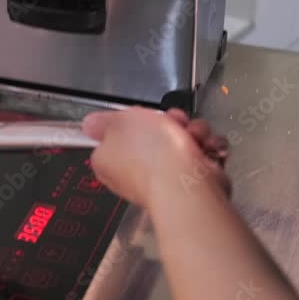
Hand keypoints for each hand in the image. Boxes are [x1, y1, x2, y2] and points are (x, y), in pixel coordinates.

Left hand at [81, 107, 230, 206]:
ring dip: (193, 133)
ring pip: (181, 143)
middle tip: (174, 122)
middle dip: (170, 123)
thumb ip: (103, 122)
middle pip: (154, 136)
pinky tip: (207, 148)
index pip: (120, 134)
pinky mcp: (191, 184)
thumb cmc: (149, 152)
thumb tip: (90, 125)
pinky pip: (200, 157)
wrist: (185, 182)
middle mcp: (134, 175)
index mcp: (108, 161)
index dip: (135, 119)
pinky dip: (208, 149)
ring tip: (194, 137)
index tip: (145, 114)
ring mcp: (164, 181)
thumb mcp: (118, 123)